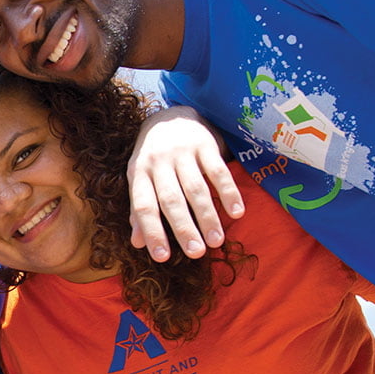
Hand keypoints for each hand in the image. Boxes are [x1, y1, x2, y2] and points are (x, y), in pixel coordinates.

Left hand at [128, 106, 244, 261]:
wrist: (171, 116)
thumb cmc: (154, 159)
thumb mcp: (141, 179)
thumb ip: (139, 210)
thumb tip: (138, 243)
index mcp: (139, 173)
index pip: (143, 206)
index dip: (151, 231)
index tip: (162, 257)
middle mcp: (158, 162)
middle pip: (171, 200)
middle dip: (183, 228)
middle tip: (196, 254)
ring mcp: (182, 152)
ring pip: (196, 188)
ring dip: (207, 216)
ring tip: (216, 241)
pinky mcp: (205, 144)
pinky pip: (218, 171)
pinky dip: (228, 192)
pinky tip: (237, 213)